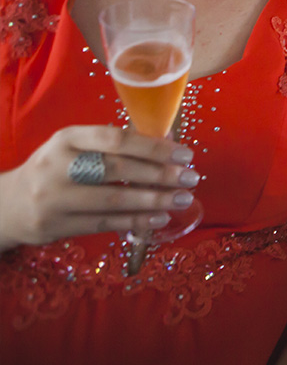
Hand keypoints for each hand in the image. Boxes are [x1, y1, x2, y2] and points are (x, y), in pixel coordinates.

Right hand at [0, 125, 198, 251]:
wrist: (7, 205)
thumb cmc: (55, 169)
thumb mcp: (74, 147)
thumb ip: (112, 146)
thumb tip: (168, 147)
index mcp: (66, 139)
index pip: (115, 139)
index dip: (153, 147)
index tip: (184, 154)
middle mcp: (57, 166)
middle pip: (116, 169)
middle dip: (159, 174)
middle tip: (190, 178)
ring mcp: (54, 198)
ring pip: (113, 200)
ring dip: (153, 201)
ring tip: (182, 199)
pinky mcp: (55, 226)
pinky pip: (104, 223)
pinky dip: (135, 221)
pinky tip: (159, 219)